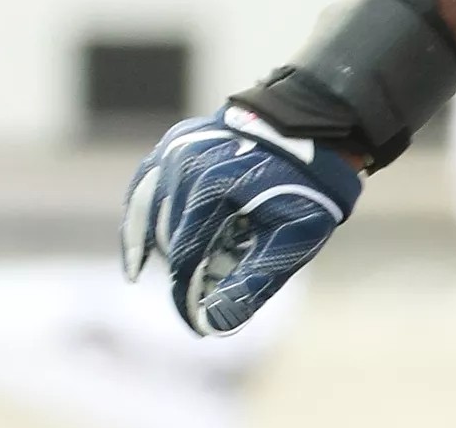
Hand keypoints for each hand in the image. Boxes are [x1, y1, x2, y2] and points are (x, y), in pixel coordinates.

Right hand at [121, 105, 362, 334]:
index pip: (183, 258)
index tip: (196, 324)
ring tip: (190, 272)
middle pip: (168, 238)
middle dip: (185, 272)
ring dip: (164, 247)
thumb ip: (253, 282)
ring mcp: (177, 150)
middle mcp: (186, 165)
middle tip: (205, 296)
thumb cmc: (307, 188)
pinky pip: (145, 187)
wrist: (317, 130)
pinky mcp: (175, 143)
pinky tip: (138, 253)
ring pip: (153, 215)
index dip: (187, 296)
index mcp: (211, 188)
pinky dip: (141, 218)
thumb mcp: (293, 238)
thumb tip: (212, 324)